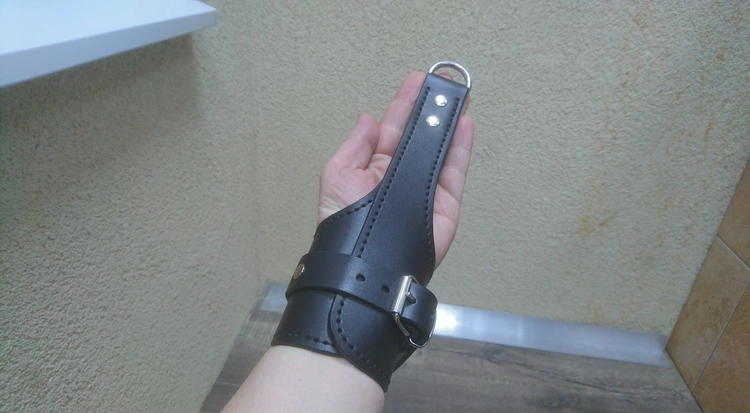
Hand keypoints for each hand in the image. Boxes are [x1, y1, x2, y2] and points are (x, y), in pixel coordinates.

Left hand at [318, 72, 473, 266]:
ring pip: (440, 148)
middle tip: (443, 82)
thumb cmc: (346, 221)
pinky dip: (462, 147)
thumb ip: (356, 146)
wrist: (367, 262)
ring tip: (458, 96)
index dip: (404, 103)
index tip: (417, 80)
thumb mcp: (338, 176)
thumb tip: (369, 118)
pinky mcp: (444, 202)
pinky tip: (465, 124)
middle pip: (420, 135)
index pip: (393, 128)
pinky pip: (455, 170)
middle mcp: (400, 174)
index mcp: (373, 166)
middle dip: (431, 108)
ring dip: (449, 122)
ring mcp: (424, 187)